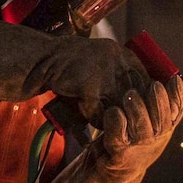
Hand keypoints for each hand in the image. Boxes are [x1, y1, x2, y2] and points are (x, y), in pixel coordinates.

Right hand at [0, 12, 149, 125]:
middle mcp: (116, 58)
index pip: (146, 82)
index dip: (143, 104)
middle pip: (134, 96)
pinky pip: (98, 111)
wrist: (37, 61)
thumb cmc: (68, 69)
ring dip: (111, 119)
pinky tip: (87, 119)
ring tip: (105, 125)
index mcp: (122, 53)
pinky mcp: (88, 83)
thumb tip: (142, 106)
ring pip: (117, 106)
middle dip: (128, 115)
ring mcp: (103, 69)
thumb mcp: (98, 67)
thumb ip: (118, 81)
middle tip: (124, 128)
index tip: (137, 118)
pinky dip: (93, 119)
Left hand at [40, 75, 182, 182]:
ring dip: (137, 110)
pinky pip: (118, 136)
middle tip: (152, 85)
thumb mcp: (144, 122)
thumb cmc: (127, 139)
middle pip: (162, 120)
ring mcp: (138, 148)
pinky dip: (115, 122)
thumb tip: (156, 74)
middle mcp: (155, 139)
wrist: (109, 175)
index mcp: (164, 128)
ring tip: (130, 94)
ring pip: (142, 128)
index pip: (177, 111)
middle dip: (158, 102)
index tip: (173, 80)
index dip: (178, 96)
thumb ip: (150, 103)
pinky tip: (112, 112)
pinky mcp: (118, 154)